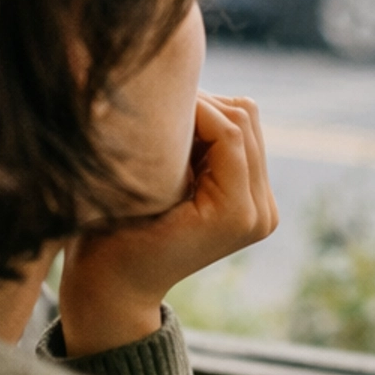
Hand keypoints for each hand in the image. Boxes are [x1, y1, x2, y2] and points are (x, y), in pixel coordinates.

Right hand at [56, 94, 278, 357]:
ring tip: (168, 121)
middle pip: (246, 121)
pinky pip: (243, 140)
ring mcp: (262, 209)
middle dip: (202, 103)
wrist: (119, 283)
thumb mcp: (138, 188)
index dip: (193, 104)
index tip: (153, 93)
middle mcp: (260, 213)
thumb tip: (178, 92)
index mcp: (235, 214)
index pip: (229, 131)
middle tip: (158, 103)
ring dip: (208, 112)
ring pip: (247, 122)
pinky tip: (180, 136)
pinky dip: (212, 127)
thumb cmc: (112, 237)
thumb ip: (168, 145)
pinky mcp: (254, 200)